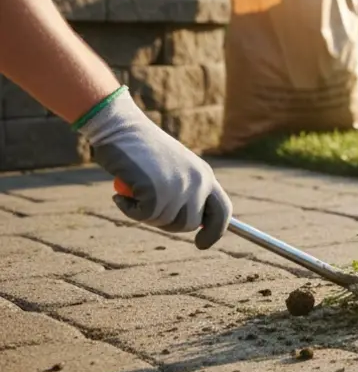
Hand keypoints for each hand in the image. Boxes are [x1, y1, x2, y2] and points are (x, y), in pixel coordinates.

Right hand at [77, 87, 231, 248]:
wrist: (121, 126)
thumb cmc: (141, 148)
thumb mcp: (173, 168)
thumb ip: (186, 190)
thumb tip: (194, 223)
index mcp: (205, 175)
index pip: (223, 211)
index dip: (215, 231)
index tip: (203, 244)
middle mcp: (198, 181)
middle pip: (189, 224)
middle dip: (166, 223)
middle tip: (145, 205)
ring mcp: (179, 187)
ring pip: (164, 222)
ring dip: (144, 213)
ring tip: (134, 190)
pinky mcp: (157, 191)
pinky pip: (143, 216)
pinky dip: (128, 209)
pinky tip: (121, 193)